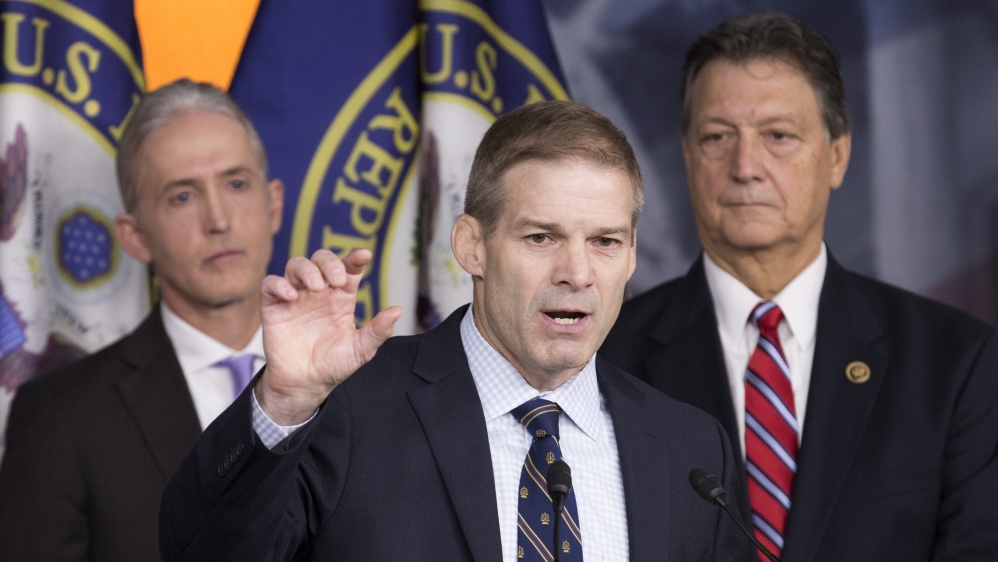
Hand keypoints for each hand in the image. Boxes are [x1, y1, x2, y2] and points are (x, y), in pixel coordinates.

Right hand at [256, 249, 401, 424]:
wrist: (305, 384)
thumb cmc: (334, 365)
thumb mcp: (361, 350)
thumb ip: (378, 330)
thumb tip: (397, 310)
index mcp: (341, 299)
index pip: (348, 269)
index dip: (355, 259)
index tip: (365, 256)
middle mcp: (319, 293)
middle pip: (321, 260)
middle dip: (330, 262)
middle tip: (337, 280)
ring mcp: (296, 298)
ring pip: (296, 265)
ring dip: (306, 269)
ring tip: (316, 287)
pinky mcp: (274, 307)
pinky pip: (271, 284)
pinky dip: (279, 284)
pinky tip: (292, 296)